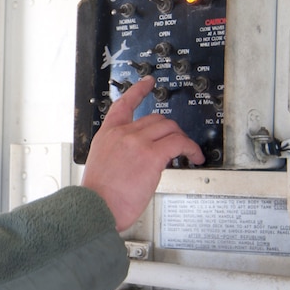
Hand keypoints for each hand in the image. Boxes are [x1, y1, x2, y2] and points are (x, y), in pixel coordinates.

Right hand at [81, 76, 204, 229]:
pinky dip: (191, 148)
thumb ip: (119, 153)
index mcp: (107, 134)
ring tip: (189, 152)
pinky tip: (194, 156)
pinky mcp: (151, 155)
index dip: (138, 91)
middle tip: (177, 142)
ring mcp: (137, 142)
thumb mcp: (102, 164)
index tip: (147, 82)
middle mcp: (122, 134)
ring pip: (170, 128)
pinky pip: (179, 143)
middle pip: (155, 118)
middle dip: (170, 130)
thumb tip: (139, 158)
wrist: (95, 207)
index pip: (123, 104)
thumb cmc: (98, 196)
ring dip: (183, 139)